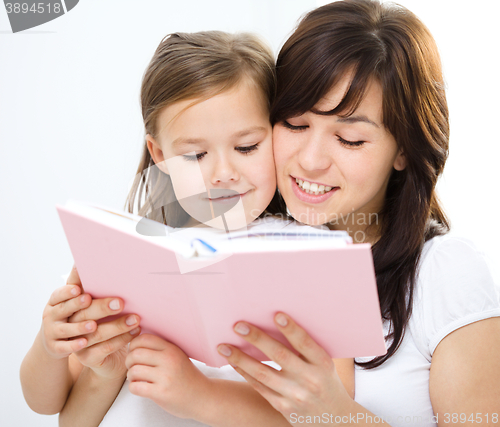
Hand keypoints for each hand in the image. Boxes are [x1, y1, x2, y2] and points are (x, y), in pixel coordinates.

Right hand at [40, 265, 94, 358]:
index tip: (78, 289)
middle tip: (106, 302)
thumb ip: (81, 282)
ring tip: (94, 326)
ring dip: (81, 327)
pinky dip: (74, 345)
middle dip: (88, 305)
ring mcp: (53, 331)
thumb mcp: (71, 298)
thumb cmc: (69, 312)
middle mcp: (52, 314)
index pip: (60, 294)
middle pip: (68, 309)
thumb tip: (92, 258)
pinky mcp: (56, 347)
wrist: (52, 340)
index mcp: (56, 300)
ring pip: (67, 329)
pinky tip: (84, 343)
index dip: (68, 292)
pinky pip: (65, 347)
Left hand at [125, 334, 211, 419]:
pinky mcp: (161, 393)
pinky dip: (133, 387)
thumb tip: (135, 342)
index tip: (135, 352)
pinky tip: (140, 387)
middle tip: (132, 367)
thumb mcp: (178, 356)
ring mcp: (165, 377)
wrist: (203, 397)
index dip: (134, 345)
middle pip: (135, 354)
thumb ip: (161, 349)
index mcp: (172, 349)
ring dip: (130, 375)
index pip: (144, 339)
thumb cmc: (187, 377)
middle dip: (128, 361)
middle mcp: (168, 360)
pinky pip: (135, 387)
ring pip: (133, 370)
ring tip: (136, 378)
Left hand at [217, 313, 353, 423]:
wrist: (335, 421)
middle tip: (238, 325)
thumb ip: (307, 347)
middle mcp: (310, 379)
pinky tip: (233, 362)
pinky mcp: (284, 407)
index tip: (276, 314)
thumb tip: (279, 319)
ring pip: (263, 374)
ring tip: (223, 346)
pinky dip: (245, 373)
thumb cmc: (326, 382)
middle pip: (280, 356)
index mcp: (323, 364)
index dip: (291, 329)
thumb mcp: (324, 365)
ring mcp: (295, 395)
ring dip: (241, 358)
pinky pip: (260, 388)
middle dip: (257, 339)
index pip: (305, 343)